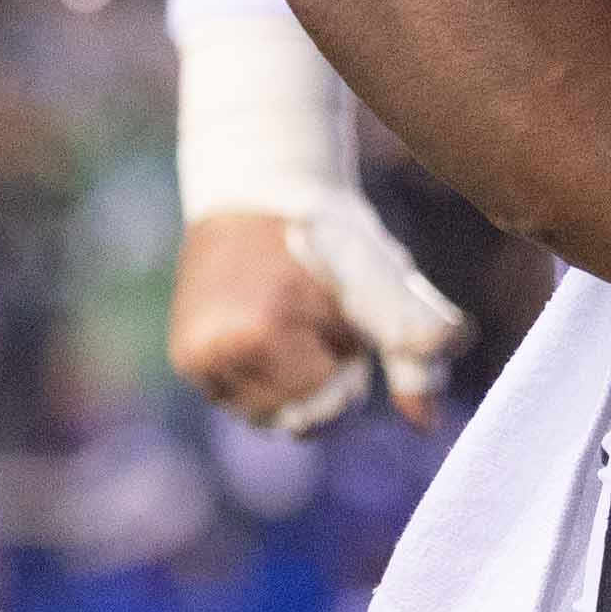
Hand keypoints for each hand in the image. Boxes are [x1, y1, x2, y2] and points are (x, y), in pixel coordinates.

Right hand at [171, 199, 461, 435]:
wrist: (257, 188)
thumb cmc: (332, 237)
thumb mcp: (383, 284)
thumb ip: (415, 348)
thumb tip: (427, 423)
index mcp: (263, 332)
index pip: (331, 403)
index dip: (349, 362)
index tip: (336, 315)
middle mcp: (217, 350)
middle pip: (298, 418)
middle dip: (322, 380)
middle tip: (312, 317)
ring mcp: (195, 357)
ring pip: (266, 416)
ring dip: (291, 385)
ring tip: (288, 324)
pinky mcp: (184, 358)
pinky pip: (238, 402)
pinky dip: (262, 379)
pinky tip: (265, 330)